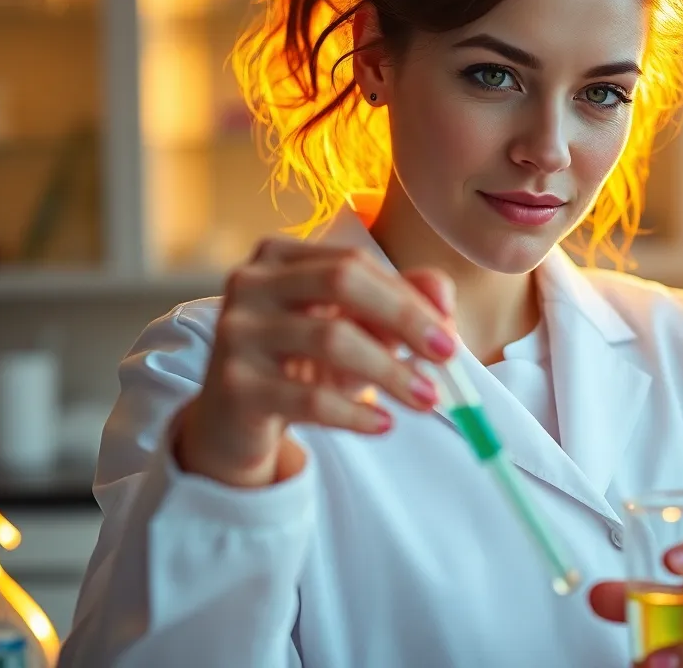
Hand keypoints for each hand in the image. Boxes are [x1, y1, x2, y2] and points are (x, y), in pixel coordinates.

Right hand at [176, 238, 457, 487]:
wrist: (233, 422)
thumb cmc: (300, 364)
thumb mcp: (352, 328)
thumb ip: (399, 302)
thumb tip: (444, 300)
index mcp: (278, 257)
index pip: (355, 261)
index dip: (408, 296)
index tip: (449, 331)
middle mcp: (250, 283)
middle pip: (342, 282)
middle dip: (404, 318)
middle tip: (447, 357)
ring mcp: (236, 332)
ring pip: (330, 340)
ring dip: (390, 372)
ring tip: (426, 399)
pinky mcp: (234, 386)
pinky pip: (308, 398)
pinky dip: (355, 413)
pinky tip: (384, 424)